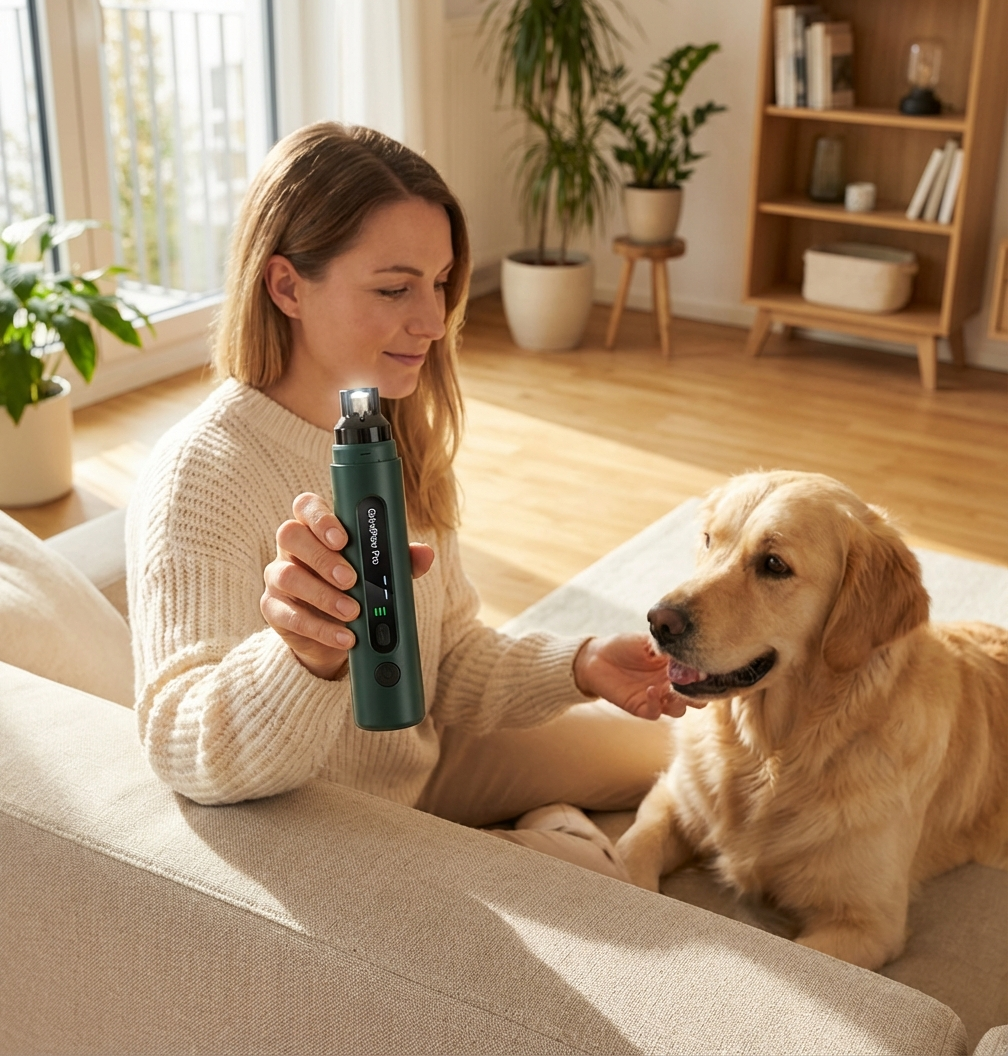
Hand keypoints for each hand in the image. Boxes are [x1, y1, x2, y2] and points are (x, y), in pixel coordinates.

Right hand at [261, 492, 434, 679]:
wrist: (337, 634)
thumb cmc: (359, 589)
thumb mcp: (381, 573)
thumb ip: (400, 560)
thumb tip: (425, 553)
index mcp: (316, 529)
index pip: (306, 506)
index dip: (321, 517)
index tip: (343, 537)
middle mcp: (292, 548)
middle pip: (290, 535)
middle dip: (323, 557)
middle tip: (352, 579)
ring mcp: (278, 578)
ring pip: (287, 575)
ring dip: (324, 595)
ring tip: (353, 611)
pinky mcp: (273, 610)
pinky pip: (288, 615)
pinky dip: (321, 628)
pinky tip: (345, 636)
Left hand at [572, 633, 708, 719]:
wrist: (596, 657)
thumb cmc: (624, 645)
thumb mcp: (648, 641)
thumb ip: (667, 647)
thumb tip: (687, 646)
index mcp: (676, 667)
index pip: (700, 676)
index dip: (706, 674)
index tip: (707, 667)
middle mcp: (670, 684)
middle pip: (697, 697)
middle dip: (699, 693)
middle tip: (693, 682)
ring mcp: (658, 697)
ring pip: (680, 709)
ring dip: (679, 700)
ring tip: (669, 687)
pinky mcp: (641, 707)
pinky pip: (656, 713)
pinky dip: (656, 703)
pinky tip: (651, 690)